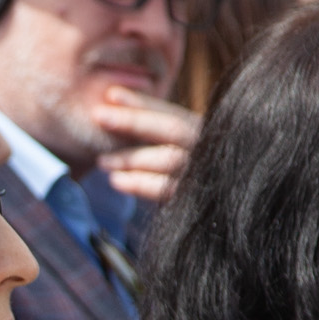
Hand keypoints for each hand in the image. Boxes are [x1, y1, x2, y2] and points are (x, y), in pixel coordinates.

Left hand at [92, 88, 199, 202]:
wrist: (220, 224)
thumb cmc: (182, 178)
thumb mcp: (173, 151)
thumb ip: (152, 134)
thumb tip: (112, 104)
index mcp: (207, 133)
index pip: (173, 112)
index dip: (143, 103)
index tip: (111, 95)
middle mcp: (210, 149)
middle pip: (173, 130)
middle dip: (133, 121)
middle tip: (98, 116)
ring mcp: (207, 174)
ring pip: (169, 159)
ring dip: (131, 157)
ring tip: (101, 160)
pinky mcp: (196, 199)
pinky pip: (166, 189)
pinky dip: (139, 183)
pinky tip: (116, 180)